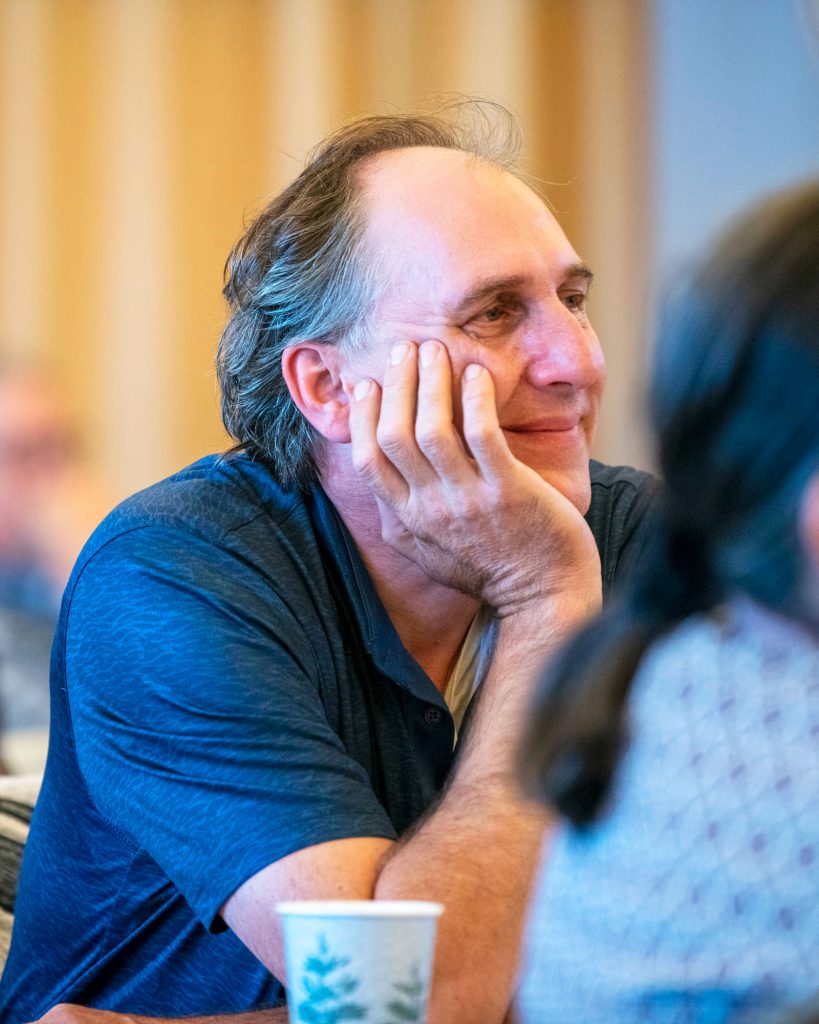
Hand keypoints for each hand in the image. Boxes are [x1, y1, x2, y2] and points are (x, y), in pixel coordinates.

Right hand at [348, 340, 600, 616]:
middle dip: (396, 385)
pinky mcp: (509, 493)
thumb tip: (378, 485)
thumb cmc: (486, 570)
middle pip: (395, 436)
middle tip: (404, 349)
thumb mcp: (428, 553)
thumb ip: (400, 520)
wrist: (543, 598)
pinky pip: (483, 436)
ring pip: (432, 430)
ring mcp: (468, 501)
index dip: (363, 416)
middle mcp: (430, 510)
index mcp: (407, 521)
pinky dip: (475, 400)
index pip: (368, 460)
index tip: (368, 383)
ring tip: (435, 350)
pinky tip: (477, 374)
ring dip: (430, 383)